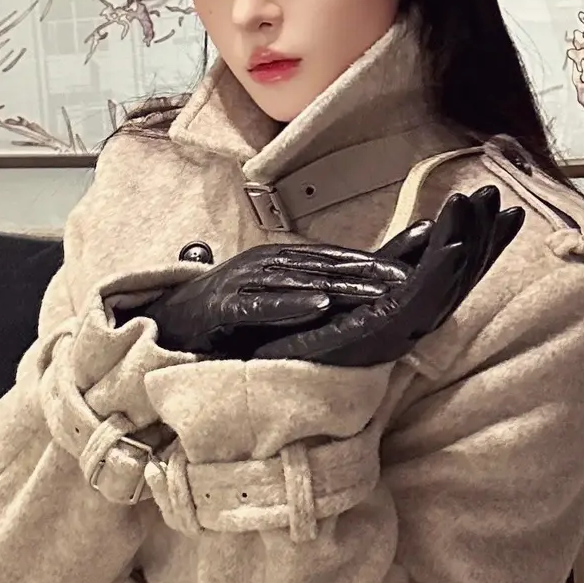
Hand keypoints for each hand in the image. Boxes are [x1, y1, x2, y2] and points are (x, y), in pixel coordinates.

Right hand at [109, 241, 408, 359]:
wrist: (165, 325)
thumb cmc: (224, 314)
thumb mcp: (273, 299)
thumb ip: (308, 293)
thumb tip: (351, 294)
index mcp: (281, 261)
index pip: (336, 258)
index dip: (376, 261)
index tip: (418, 267)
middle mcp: (265, 263)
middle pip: (326, 265)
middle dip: (370, 270)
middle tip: (411, 279)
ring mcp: (242, 281)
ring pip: (301, 280)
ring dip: (342, 285)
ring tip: (379, 292)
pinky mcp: (223, 307)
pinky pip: (261, 305)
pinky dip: (290, 305)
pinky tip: (319, 308)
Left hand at [252, 187, 523, 364]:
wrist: (266, 353)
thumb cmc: (306, 324)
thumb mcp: (361, 281)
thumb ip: (396, 259)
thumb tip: (427, 230)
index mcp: (408, 309)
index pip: (456, 271)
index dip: (485, 241)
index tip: (508, 209)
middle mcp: (410, 323)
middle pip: (460, 278)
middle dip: (484, 238)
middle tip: (502, 199)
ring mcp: (395, 332)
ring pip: (442, 286)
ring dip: (465, 245)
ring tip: (481, 206)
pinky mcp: (375, 337)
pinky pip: (413, 305)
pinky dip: (436, 277)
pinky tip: (454, 250)